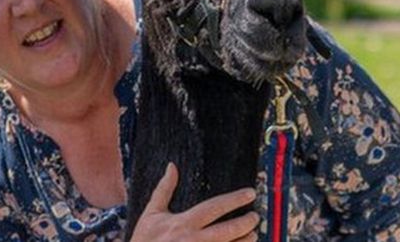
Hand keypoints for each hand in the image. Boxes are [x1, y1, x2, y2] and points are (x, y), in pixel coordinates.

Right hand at [130, 163, 258, 241]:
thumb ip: (164, 190)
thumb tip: (172, 166)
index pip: (214, 208)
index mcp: (183, 223)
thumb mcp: (151, 214)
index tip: (250, 193)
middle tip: (256, 217)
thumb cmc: (143, 241)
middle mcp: (192, 240)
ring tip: (254, 235)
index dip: (234, 199)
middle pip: (227, 230)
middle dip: (245, 223)